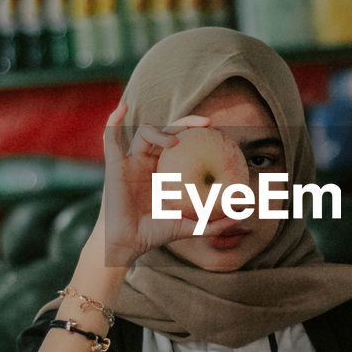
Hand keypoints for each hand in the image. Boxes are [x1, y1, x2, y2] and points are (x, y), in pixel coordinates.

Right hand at [96, 101, 218, 266]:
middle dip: (186, 124)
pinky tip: (122, 107)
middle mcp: (149, 162)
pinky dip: (113, 120)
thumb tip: (241, 215)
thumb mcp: (190, 227)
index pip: (184, 144)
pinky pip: (110, 137)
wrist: (127, 243)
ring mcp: (131, 161)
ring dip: (160, 131)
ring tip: (174, 142)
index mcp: (166, 171)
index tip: (218, 131)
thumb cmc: (155, 234)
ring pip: (145, 133)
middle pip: (167, 132)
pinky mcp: (114, 164)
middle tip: (207, 124)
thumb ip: (213, 222)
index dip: (198, 134)